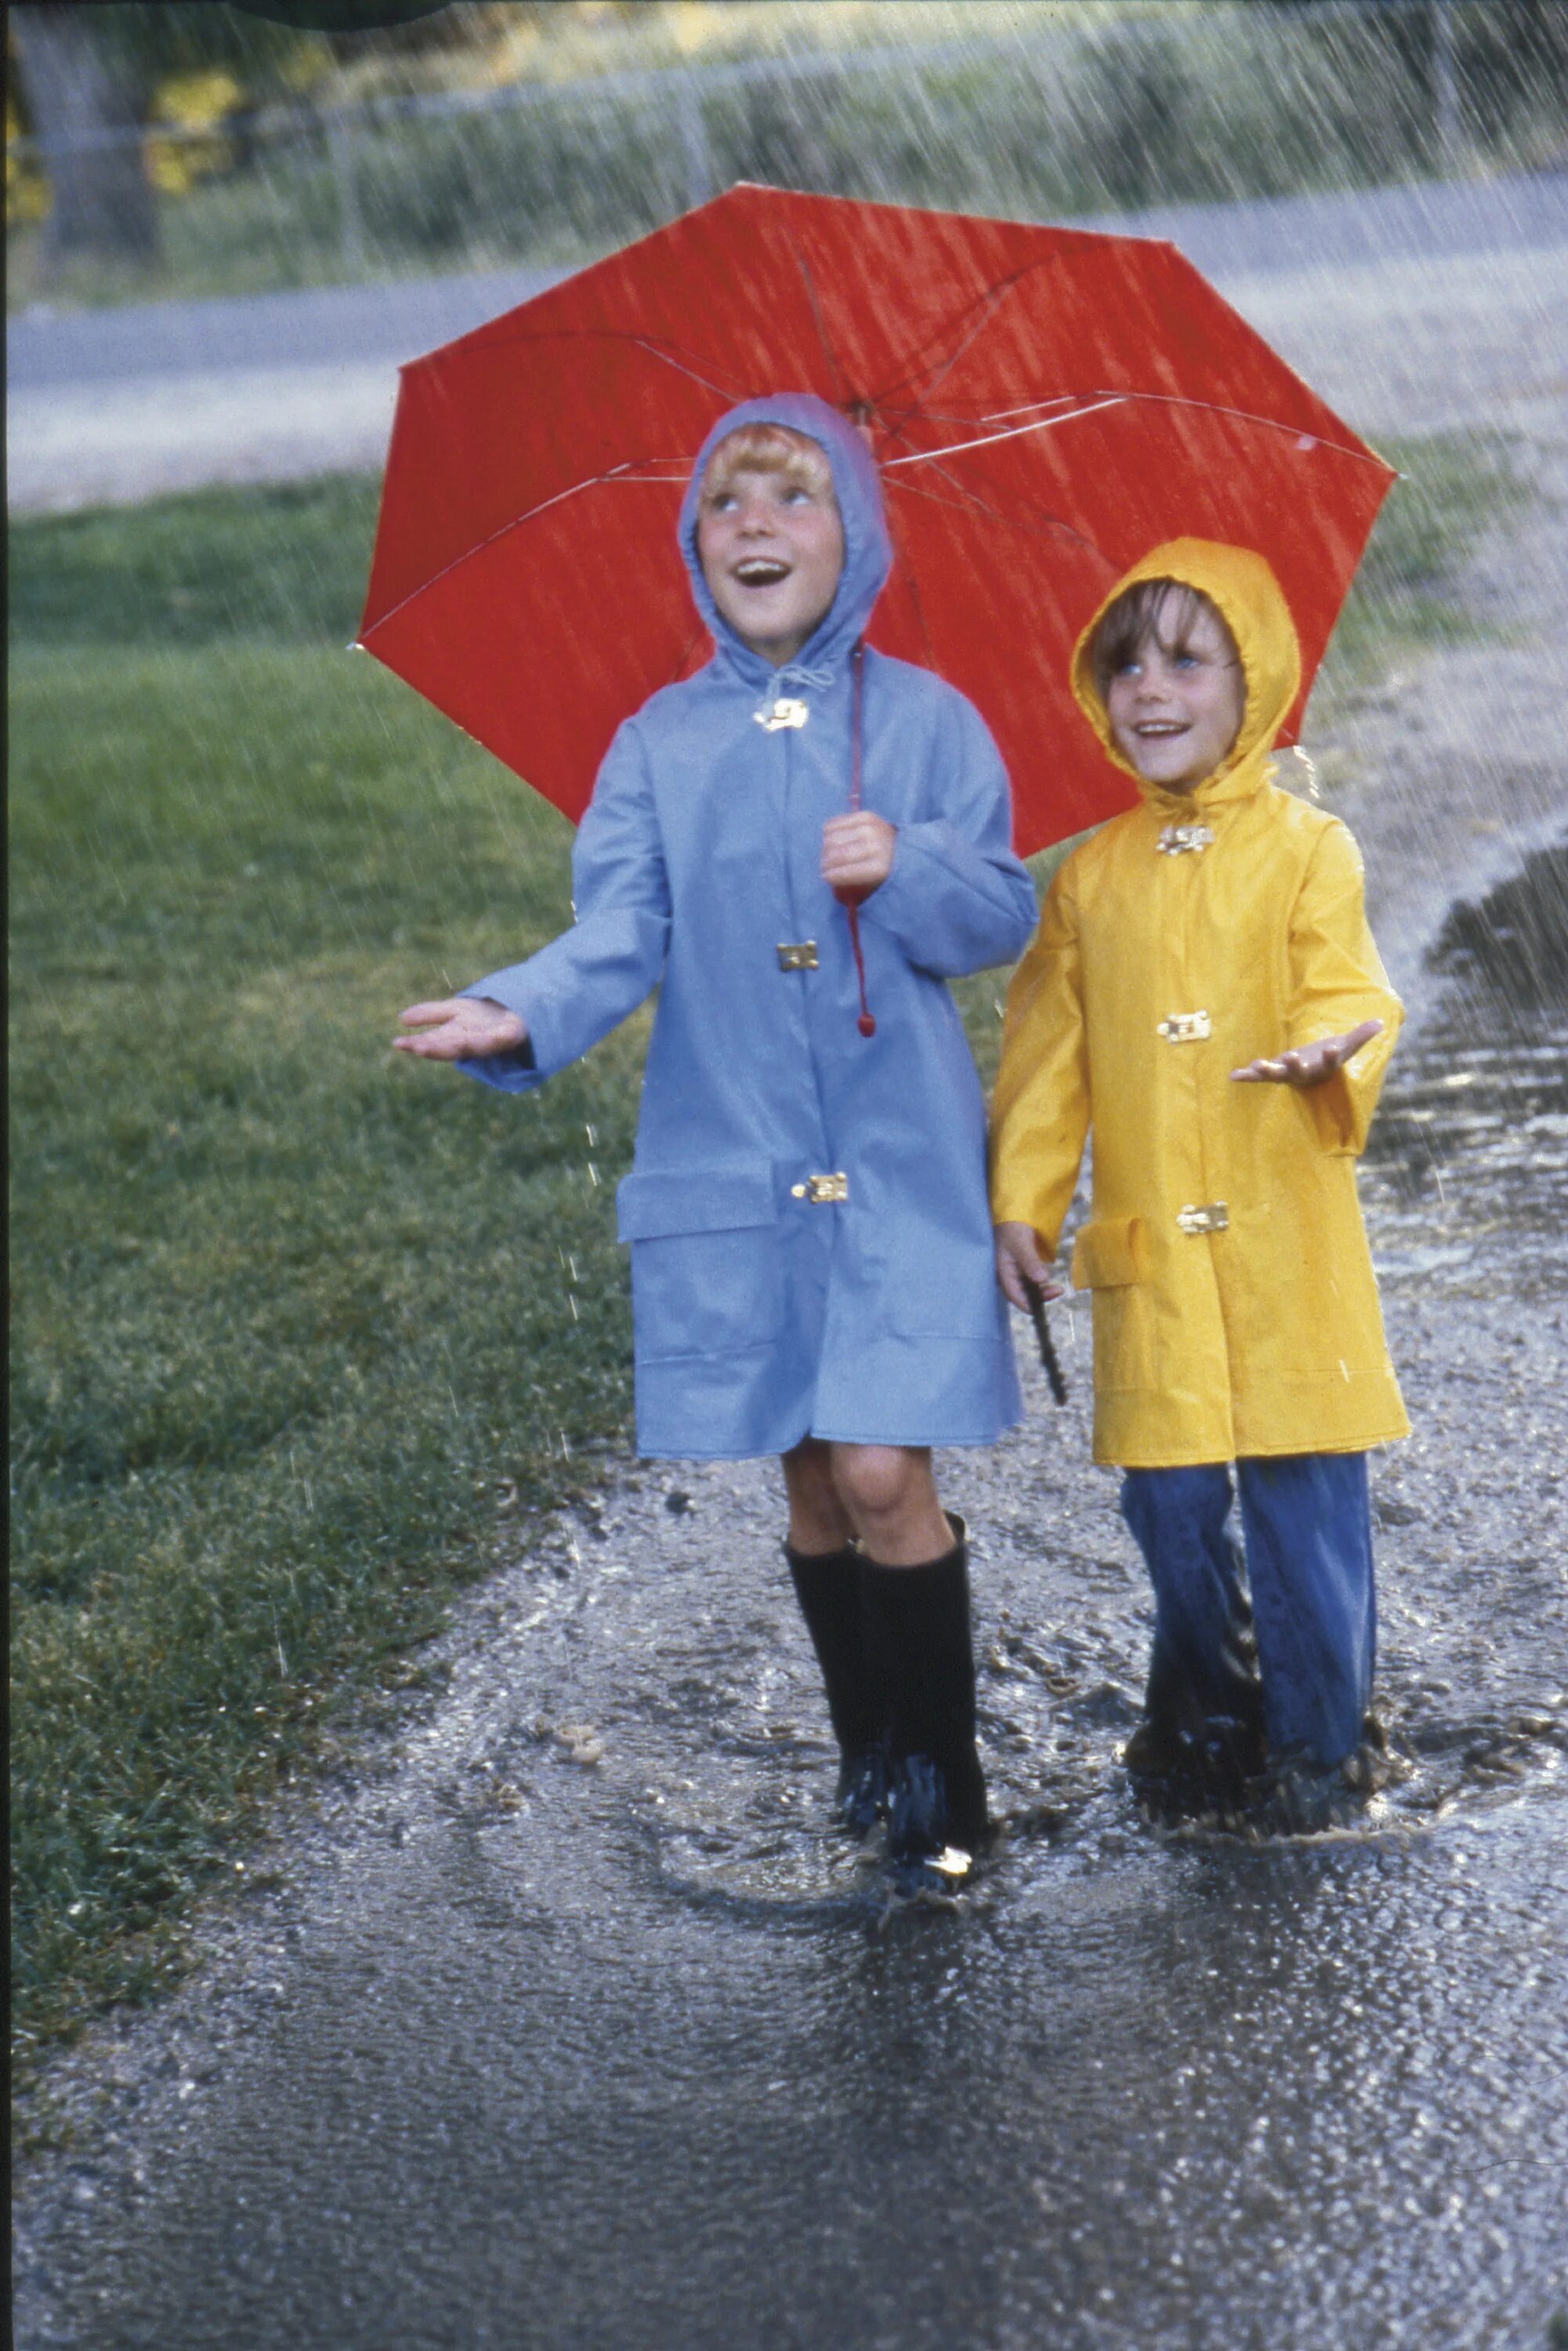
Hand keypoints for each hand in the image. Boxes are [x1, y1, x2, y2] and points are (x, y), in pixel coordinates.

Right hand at [394, 996, 526, 1060]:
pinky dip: (504, 1037)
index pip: (434, 1043)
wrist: (518, 1009)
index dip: (418, 1044)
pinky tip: (502, 1034)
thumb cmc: (485, 1015)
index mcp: (457, 1037)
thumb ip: (429, 1015)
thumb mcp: (454, 1010)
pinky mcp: (513, 1033)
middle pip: (452, 1047)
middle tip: (417, 1048)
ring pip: (476, 1045)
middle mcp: (473, 1042)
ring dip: (464, 1045)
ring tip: (453, 1043)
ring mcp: (493, 1039)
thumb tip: (401, 1019)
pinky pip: (508, 1036)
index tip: (399, 1043)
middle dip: (436, 1048)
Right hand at [821, 812, 895, 895]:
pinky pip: (832, 824)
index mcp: (878, 868)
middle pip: (835, 855)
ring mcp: (870, 828)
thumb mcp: (871, 887)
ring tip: (828, 855)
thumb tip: (830, 883)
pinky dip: (827, 834)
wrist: (901, 847)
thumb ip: (851, 889)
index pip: (844, 873)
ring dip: (824, 849)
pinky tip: (831, 841)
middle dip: (825, 864)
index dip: (829, 876)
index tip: (825, 878)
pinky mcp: (865, 816)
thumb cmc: (881, 871)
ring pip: (831, 838)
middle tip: (824, 867)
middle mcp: (875, 846)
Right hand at [994, 1220, 1064, 1312]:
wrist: (1011, 1214)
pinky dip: (1040, 1284)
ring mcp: (1013, 1272)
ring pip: (1027, 1289)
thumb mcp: (1022, 1244)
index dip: (1029, 1304)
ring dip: (1041, 1291)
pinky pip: (1030, 1281)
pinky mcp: (1020, 1267)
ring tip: (1058, 1288)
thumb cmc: (1012, 1227)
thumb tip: (1041, 1280)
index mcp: (1003, 1272)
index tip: (1046, 1305)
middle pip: (1022, 1295)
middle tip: (1059, 1290)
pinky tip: (1049, 1281)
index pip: (1015, 1296)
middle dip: (1040, 1297)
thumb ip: (1030, 1263)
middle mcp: (1007, 1276)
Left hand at [1230, 1018, 1382, 1088]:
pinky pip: (1258, 1077)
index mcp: (1324, 1066)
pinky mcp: (1273, 1072)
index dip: (1329, 1056)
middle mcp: (1305, 1073)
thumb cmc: (1331, 1055)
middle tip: (1291, 1057)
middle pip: (1300, 1071)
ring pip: (1277, 1075)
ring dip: (1267, 1071)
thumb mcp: (1347, 1046)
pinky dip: (1247, 1076)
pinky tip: (1233, 1075)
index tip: (1330, 1049)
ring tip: (1257, 1064)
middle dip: (1295, 1064)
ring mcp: (1287, 1074)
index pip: (1330, 1061)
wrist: (1314, 1072)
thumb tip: (1381, 1022)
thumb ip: (1361, 1035)